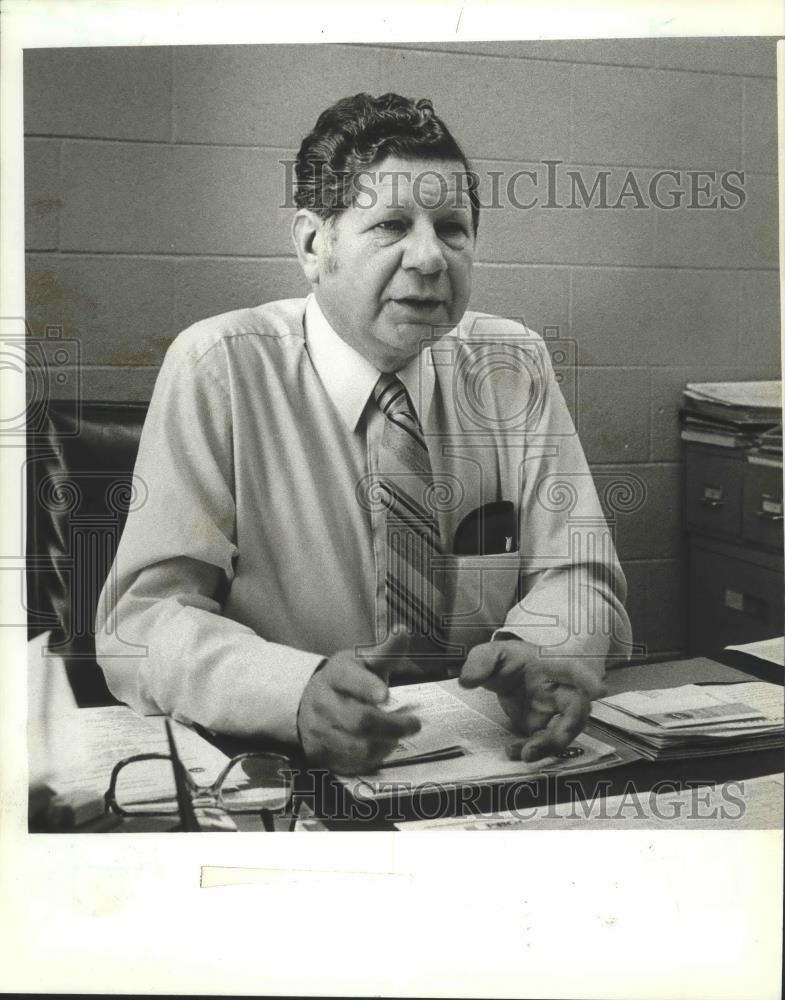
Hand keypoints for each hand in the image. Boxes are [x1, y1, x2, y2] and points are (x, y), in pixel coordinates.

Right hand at [297, 643, 420, 775]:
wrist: (309, 701)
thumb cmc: (347, 680)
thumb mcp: (364, 661)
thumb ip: (387, 650)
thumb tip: (403, 630)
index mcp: (335, 675)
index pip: (348, 680)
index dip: (366, 687)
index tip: (386, 695)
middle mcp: (323, 703)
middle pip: (359, 720)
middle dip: (392, 725)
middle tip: (414, 724)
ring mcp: (319, 730)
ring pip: (358, 746)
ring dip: (386, 743)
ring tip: (398, 734)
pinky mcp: (320, 753)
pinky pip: (352, 763)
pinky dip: (373, 757)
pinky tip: (382, 745)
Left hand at [459, 639, 606, 761]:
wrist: (505, 674)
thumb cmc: (506, 660)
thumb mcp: (489, 654)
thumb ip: (479, 663)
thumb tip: (467, 680)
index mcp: (550, 665)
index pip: (572, 668)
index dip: (587, 678)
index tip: (599, 689)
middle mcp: (559, 689)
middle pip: (577, 708)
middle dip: (570, 727)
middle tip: (554, 742)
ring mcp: (554, 710)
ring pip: (565, 731)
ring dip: (549, 746)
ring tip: (524, 754)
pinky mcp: (544, 727)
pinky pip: (546, 743)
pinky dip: (533, 750)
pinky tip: (513, 751)